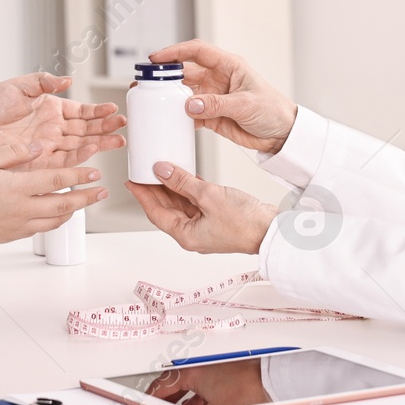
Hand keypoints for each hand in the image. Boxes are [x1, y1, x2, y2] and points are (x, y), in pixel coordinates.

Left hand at [0, 73, 125, 169]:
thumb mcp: (16, 87)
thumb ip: (43, 82)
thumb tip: (67, 80)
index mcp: (49, 108)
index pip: (80, 111)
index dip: (98, 111)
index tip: (113, 110)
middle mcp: (52, 128)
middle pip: (86, 129)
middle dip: (106, 127)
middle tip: (124, 126)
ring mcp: (47, 145)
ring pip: (80, 145)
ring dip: (100, 143)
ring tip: (118, 141)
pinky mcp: (40, 162)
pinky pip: (65, 159)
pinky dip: (80, 157)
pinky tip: (94, 151)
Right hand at [0, 142, 106, 247]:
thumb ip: (13, 152)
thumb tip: (38, 147)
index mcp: (17, 187)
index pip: (57, 180)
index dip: (80, 175)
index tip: (96, 171)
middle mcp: (22, 208)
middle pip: (65, 204)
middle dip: (87, 197)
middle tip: (103, 191)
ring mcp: (19, 224)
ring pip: (56, 220)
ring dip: (75, 211)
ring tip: (86, 202)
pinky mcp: (13, 235)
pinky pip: (42, 229)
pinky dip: (56, 221)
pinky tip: (59, 215)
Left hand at [126, 161, 276, 254]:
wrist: (272, 230)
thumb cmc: (245, 223)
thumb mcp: (208, 196)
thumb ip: (183, 182)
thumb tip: (162, 170)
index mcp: (186, 235)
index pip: (155, 213)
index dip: (142, 195)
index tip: (132, 181)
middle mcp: (193, 233)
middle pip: (167, 209)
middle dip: (155, 190)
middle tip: (144, 172)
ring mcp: (205, 227)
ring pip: (181, 205)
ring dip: (172, 188)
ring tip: (163, 169)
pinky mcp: (217, 219)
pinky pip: (196, 203)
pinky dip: (189, 189)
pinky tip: (187, 175)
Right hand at [141, 361, 271, 404]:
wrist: (272, 382)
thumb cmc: (247, 390)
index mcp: (193, 373)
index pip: (163, 384)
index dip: (152, 395)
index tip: (147, 402)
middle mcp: (202, 368)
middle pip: (177, 384)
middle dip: (168, 399)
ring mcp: (215, 370)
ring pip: (192, 385)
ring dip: (185, 399)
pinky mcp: (226, 375)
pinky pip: (205, 386)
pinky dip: (199, 397)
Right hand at [148, 41, 296, 153]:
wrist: (282, 134)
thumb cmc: (273, 110)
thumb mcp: (246, 104)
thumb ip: (217, 104)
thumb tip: (191, 104)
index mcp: (228, 66)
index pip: (196, 52)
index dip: (175, 52)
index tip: (157, 58)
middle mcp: (217, 78)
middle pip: (184, 72)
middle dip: (164, 76)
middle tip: (145, 82)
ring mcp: (212, 97)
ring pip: (183, 93)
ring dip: (168, 98)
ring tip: (151, 102)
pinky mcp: (210, 115)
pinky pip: (188, 114)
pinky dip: (177, 117)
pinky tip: (168, 121)